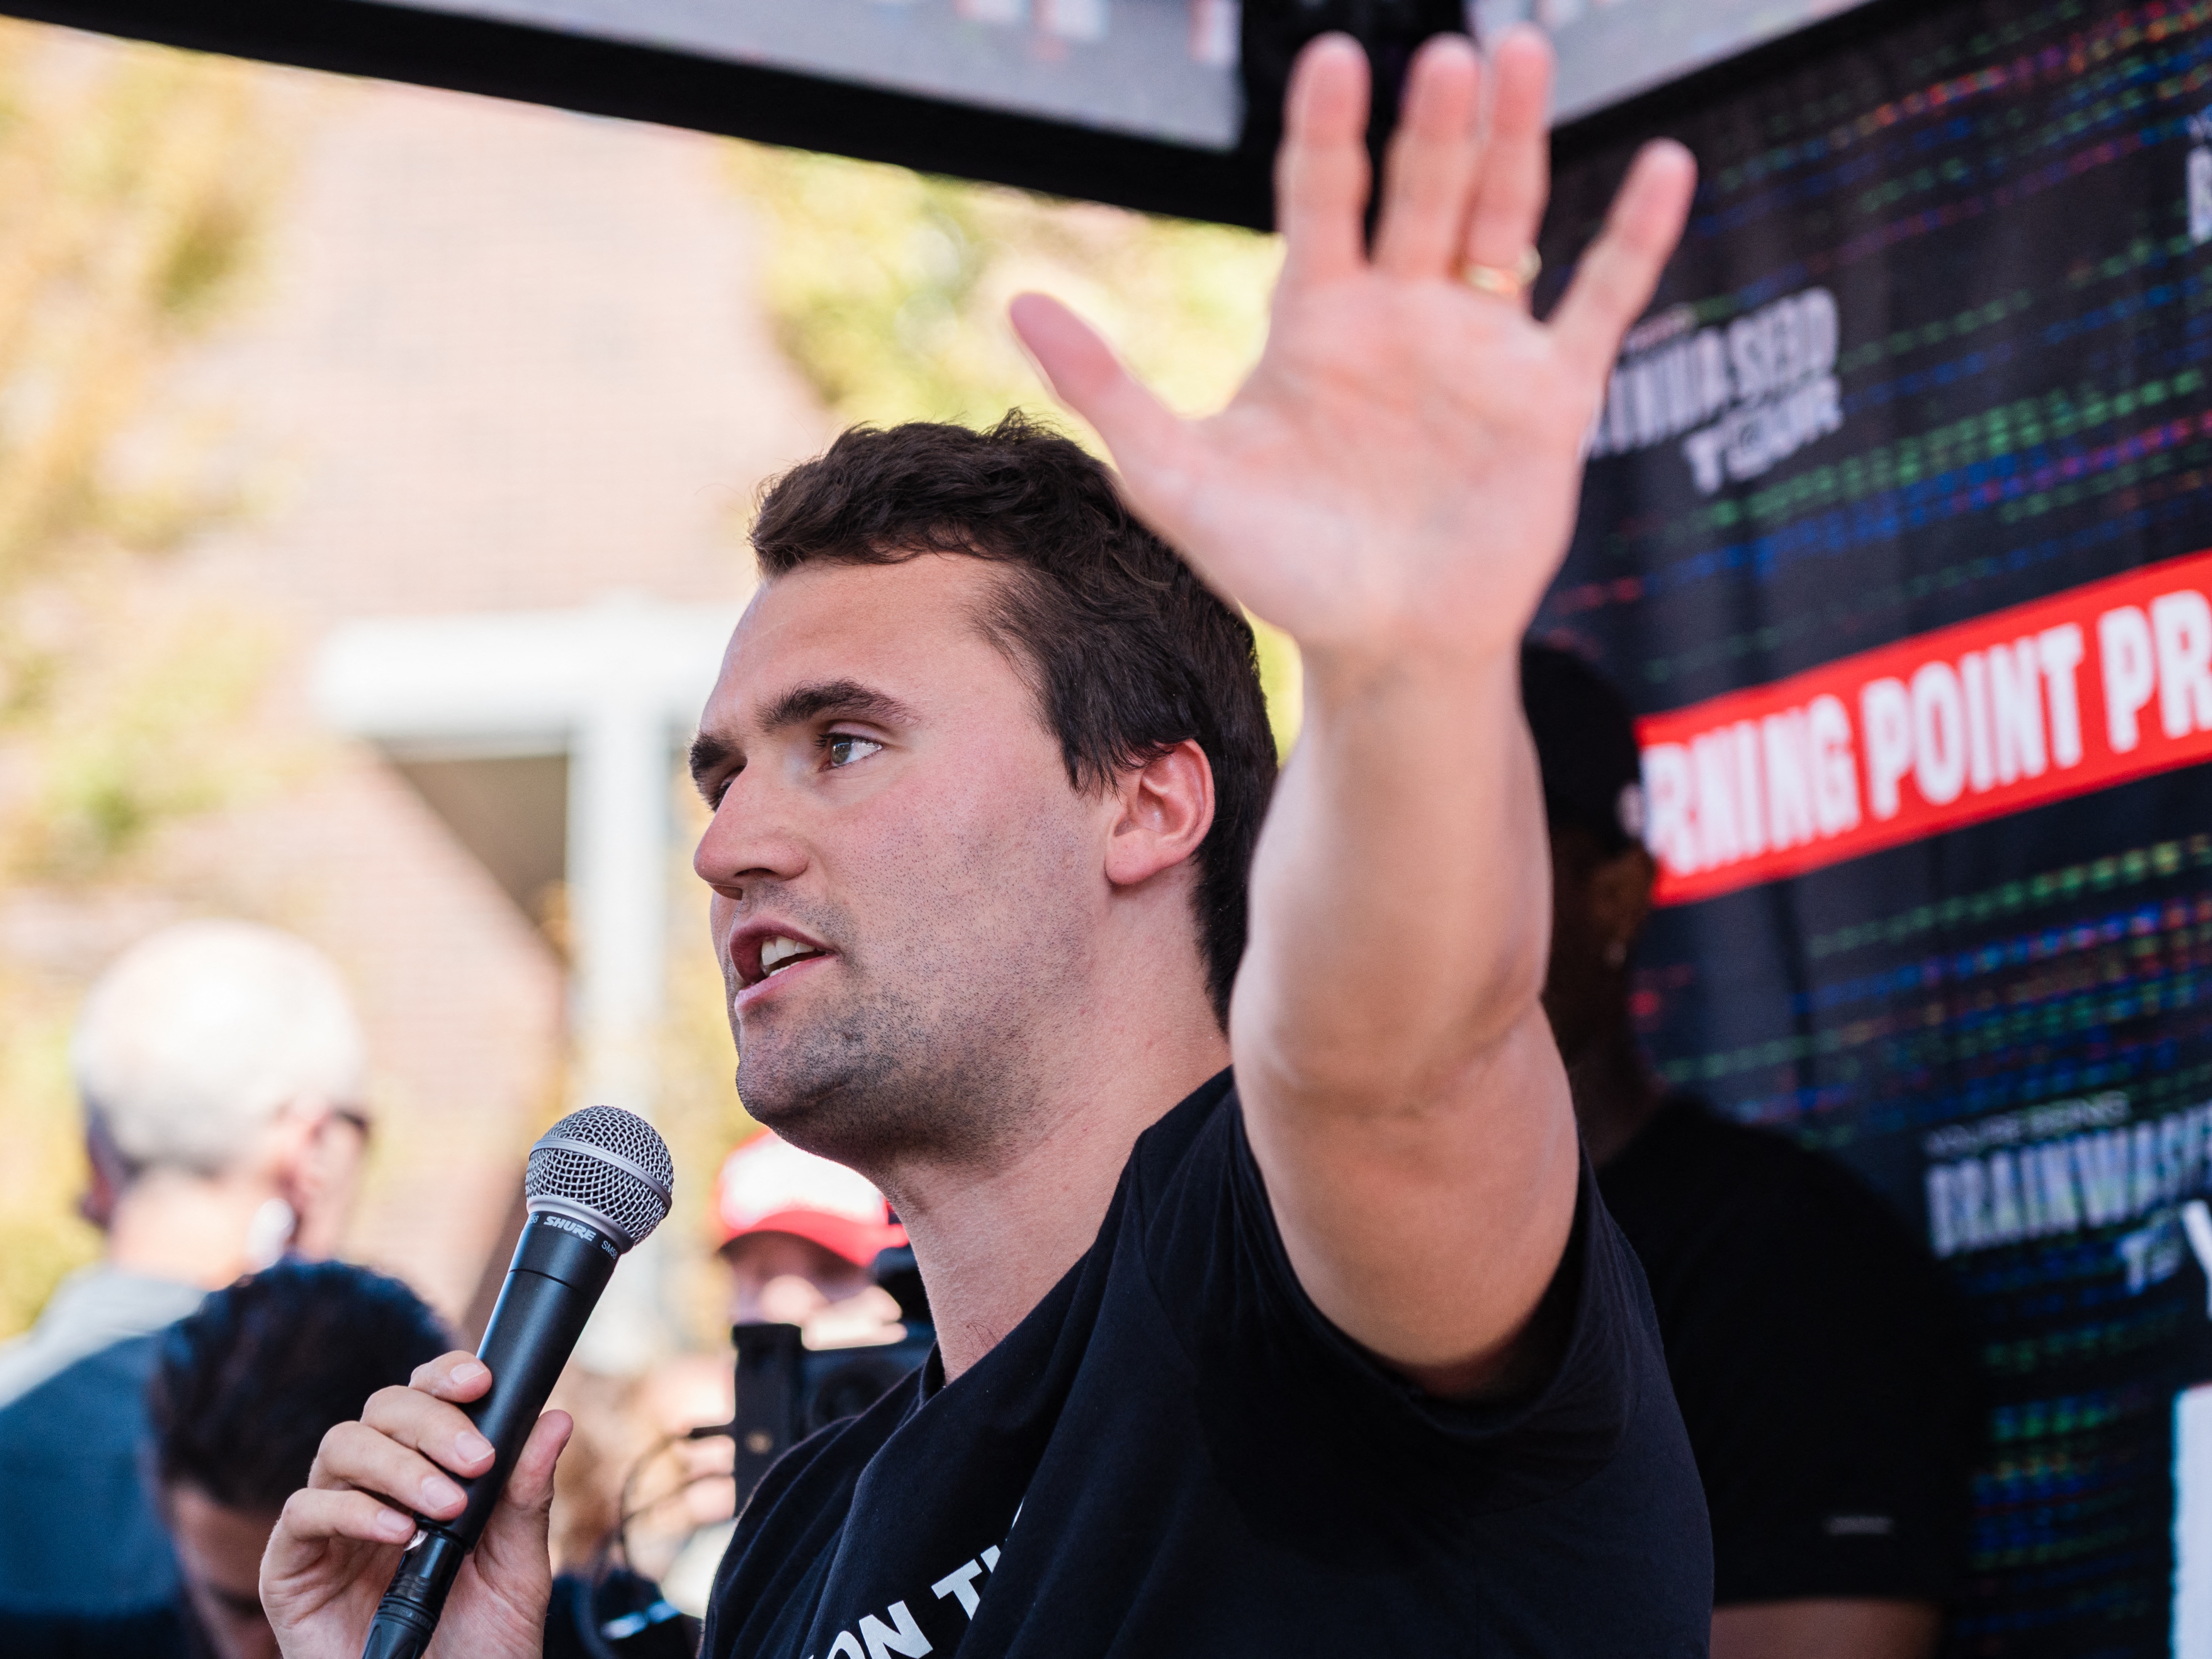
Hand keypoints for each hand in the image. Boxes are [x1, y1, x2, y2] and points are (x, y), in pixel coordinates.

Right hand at [261, 1351, 571, 1658]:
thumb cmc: (479, 1646)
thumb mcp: (516, 1568)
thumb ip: (527, 1496)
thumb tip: (555, 1418)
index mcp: (423, 1477)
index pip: (420, 1399)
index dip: (443, 1377)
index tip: (481, 1380)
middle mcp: (371, 1492)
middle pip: (380, 1410)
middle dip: (432, 1422)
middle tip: (477, 1462)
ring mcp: (328, 1529)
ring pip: (340, 1447)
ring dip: (399, 1466)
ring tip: (445, 1508)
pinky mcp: (290, 1570)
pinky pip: (303, 1513)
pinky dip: (352, 1511)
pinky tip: (398, 1532)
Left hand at [1012, 28, 1693, 667]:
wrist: (1382, 648)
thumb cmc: (1280, 570)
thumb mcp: (1178, 482)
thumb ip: (1109, 392)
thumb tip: (1017, 303)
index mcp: (1318, 318)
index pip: (1322, 198)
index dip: (1327, 133)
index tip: (1331, 57)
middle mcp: (1404, 313)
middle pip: (1422, 190)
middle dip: (1434, 126)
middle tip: (1449, 55)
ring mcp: (1481, 346)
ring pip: (1508, 217)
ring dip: (1519, 141)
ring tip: (1527, 55)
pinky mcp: (1549, 395)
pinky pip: (1600, 300)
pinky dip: (1633, 238)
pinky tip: (1665, 164)